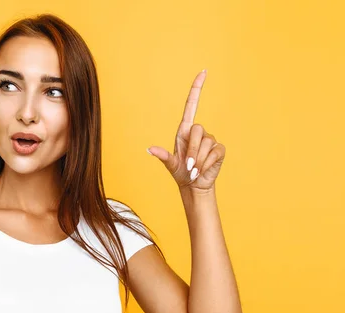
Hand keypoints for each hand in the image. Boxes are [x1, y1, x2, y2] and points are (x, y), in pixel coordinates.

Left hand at [147, 70, 225, 192]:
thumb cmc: (180, 172)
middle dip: (192, 150)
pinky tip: (202, 170)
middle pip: (198, 130)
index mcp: (184, 131)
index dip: (197, 88)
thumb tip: (150, 149)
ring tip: (194, 170)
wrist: (194, 185)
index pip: (191, 104)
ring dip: (198, 160)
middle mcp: (198, 133)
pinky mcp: (219, 150)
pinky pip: (214, 152)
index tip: (203, 72)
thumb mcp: (170, 164)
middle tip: (188, 166)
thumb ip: (162, 156)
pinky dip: (206, 164)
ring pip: (205, 144)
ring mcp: (210, 140)